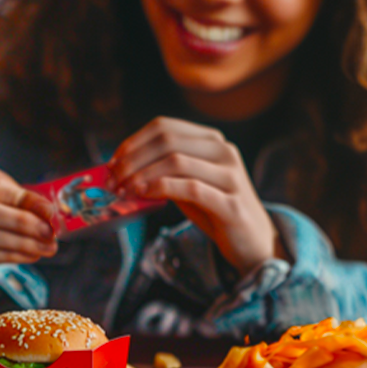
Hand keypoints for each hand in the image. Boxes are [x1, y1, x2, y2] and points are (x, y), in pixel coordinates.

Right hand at [0, 159, 55, 316]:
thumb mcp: (6, 198)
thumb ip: (25, 201)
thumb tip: (49, 213)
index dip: (22, 199)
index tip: (49, 212)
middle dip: (22, 223)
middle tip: (49, 233)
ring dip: (21, 243)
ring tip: (46, 247)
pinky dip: (11, 256)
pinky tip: (31, 255)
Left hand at [110, 117, 276, 274]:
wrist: (253, 241)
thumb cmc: (214, 210)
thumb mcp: (187, 184)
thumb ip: (163, 172)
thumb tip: (123, 168)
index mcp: (212, 141)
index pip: (165, 126)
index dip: (134, 141)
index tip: (113, 160)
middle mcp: (224, 152)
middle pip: (167, 140)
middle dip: (133, 159)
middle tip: (113, 178)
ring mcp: (230, 176)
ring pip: (176, 161)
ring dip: (141, 175)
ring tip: (123, 190)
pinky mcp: (231, 202)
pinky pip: (190, 188)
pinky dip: (160, 188)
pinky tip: (143, 195)